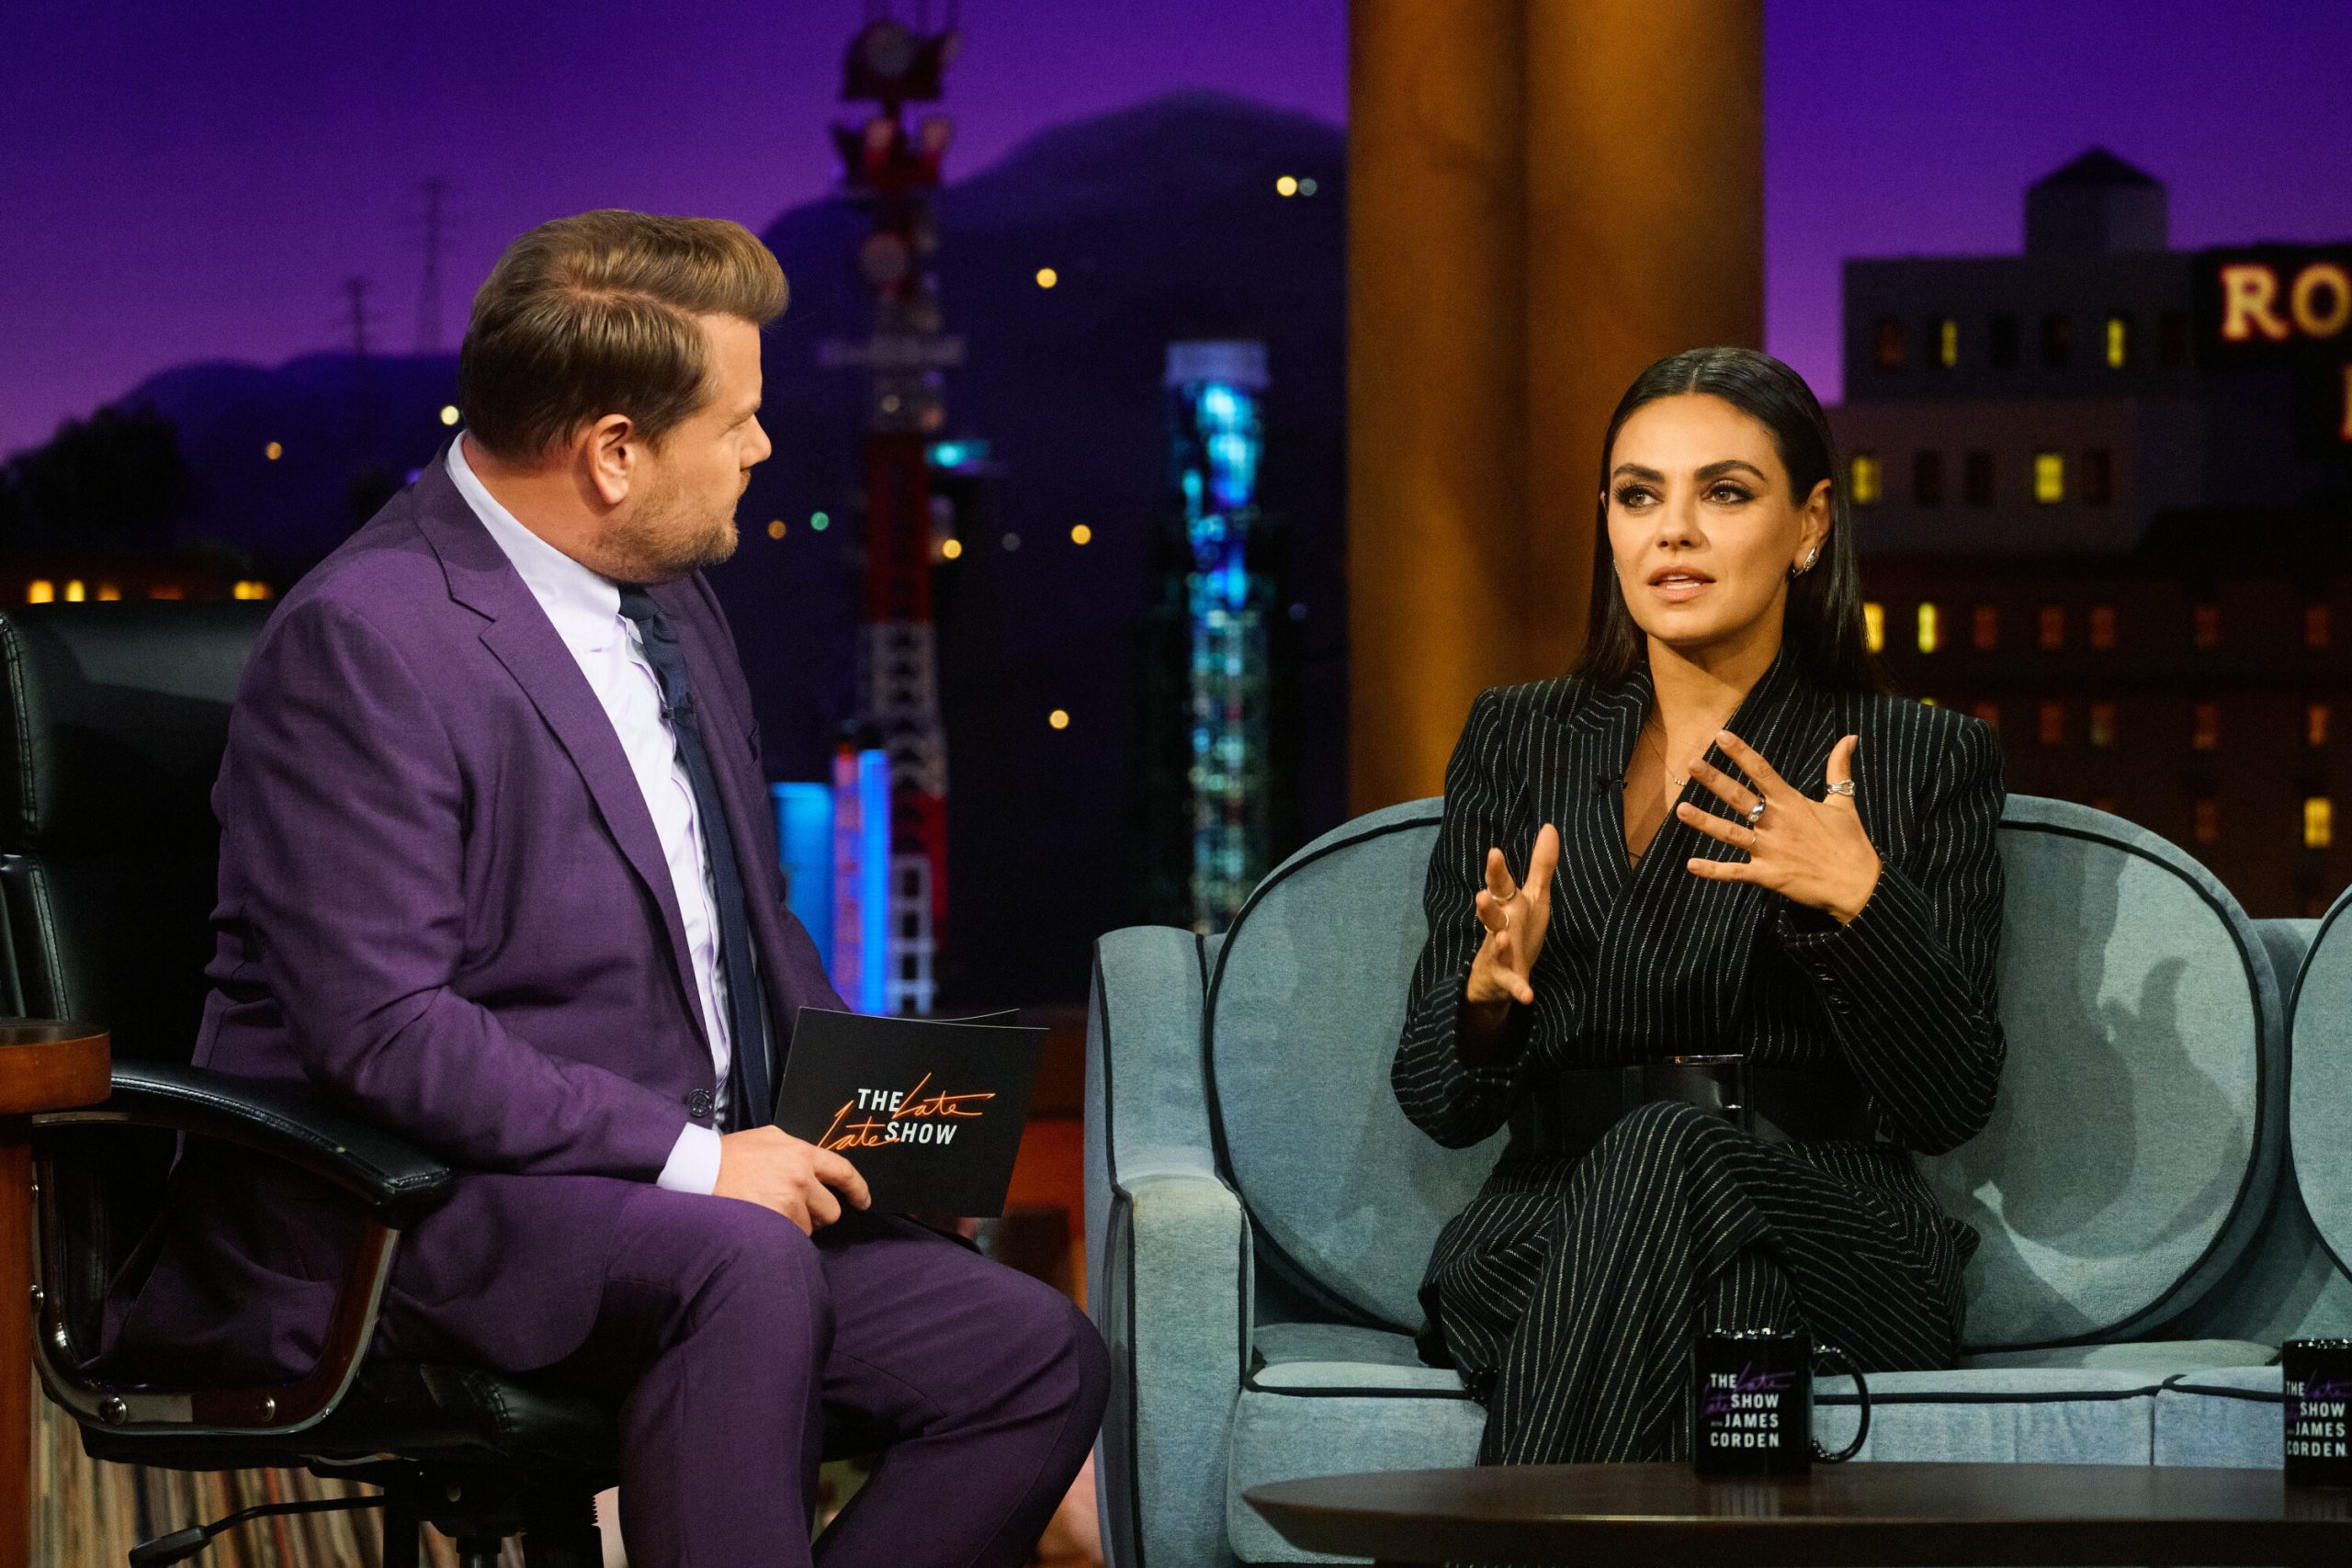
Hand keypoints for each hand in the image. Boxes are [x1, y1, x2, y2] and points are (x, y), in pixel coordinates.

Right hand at [713, 1126, 871, 1233]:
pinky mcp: (774, 1223)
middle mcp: (800, 1177)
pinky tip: (762, 1224)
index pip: (843, 1172)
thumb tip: (811, 1165)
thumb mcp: (766, 1138)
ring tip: (768, 1213)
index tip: (863, 1201)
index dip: (858, 1189)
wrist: (697, 1170)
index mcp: (801, 1153)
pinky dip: (780, 1236)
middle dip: (817, 1214)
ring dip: (794, 1226)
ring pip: (808, 1228)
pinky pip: (790, 1239)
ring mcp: (788, 1202)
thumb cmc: (729, 1155)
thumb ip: (793, 1150)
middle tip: (793, 1210)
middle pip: (830, 1210)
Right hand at [1465, 823, 1561, 1013]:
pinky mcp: (1505, 978)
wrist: (1498, 979)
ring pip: (1496, 945)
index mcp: (1507, 905)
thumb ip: (1541, 865)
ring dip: (1499, 942)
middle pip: (1492, 913)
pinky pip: (1512, 983)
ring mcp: (1499, 953)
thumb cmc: (1518, 930)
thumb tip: (1550, 826)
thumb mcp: (1533, 897)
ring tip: (1502, 937)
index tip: (1495, 852)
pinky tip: (1527, 995)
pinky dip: (1518, 989)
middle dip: (1487, 904)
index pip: (1500, 885)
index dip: (1496, 871)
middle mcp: (1500, 926)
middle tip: (1482, 894)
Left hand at [1678, 731, 1882, 923]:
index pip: (1762, 771)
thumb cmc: (1850, 842)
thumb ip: (1838, 768)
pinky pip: (1735, 872)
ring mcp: (1769, 850)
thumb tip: (1849, 736)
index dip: (1740, 752)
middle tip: (1691, 764)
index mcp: (1792, 803)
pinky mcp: (1767, 875)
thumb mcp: (1844, 802)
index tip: (1720, 736)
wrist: (1858, 885)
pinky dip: (1713, 871)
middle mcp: (1776, 823)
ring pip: (1730, 833)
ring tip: (1680, 810)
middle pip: (1739, 797)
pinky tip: (1691, 865)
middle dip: (1713, 780)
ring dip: (1704, 822)